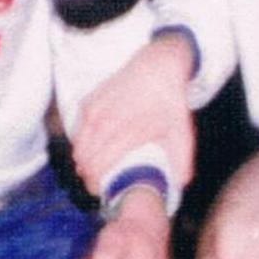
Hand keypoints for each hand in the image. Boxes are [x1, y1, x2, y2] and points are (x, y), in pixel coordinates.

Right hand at [71, 35, 198, 195]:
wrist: (158, 66)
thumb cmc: (169, 102)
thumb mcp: (181, 131)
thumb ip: (181, 160)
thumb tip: (178, 185)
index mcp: (130, 130)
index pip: (101, 164)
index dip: (95, 182)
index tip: (99, 192)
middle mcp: (108, 120)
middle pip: (85, 158)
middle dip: (87, 176)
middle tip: (94, 186)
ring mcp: (96, 110)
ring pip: (78, 145)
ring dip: (81, 161)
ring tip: (89, 171)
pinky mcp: (89, 102)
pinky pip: (77, 130)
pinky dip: (80, 143)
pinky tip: (88, 150)